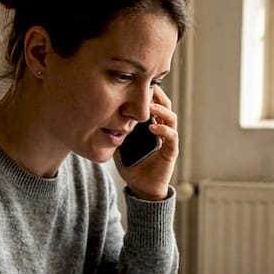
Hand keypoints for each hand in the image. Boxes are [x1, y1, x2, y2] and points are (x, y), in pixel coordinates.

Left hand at [115, 85, 176, 200]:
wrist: (141, 187)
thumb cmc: (132, 166)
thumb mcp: (119, 144)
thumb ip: (116, 131)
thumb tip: (101, 117)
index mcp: (151, 125)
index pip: (154, 104)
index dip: (149, 94)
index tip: (138, 85)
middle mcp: (162, 130)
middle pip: (166, 106)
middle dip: (158, 96)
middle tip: (147, 89)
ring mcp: (168, 139)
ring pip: (170, 118)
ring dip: (161, 110)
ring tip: (149, 106)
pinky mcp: (171, 150)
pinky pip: (171, 136)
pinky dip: (162, 129)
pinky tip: (152, 127)